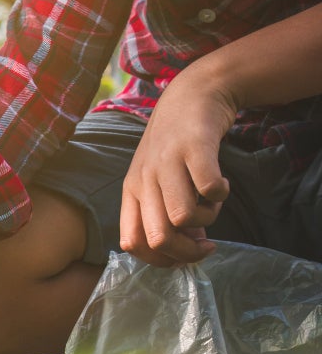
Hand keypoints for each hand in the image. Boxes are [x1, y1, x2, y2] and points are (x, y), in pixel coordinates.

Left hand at [119, 72, 236, 265]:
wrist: (192, 94)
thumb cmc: (175, 146)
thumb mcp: (159, 180)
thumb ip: (167, 214)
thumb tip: (188, 248)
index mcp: (132, 192)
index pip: (131, 244)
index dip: (160, 259)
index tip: (183, 252)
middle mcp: (144, 179)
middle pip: (157, 239)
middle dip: (187, 253)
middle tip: (207, 244)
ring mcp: (167, 163)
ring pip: (182, 218)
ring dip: (207, 220)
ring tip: (212, 203)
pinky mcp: (194, 148)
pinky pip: (209, 189)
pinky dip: (221, 195)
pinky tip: (222, 183)